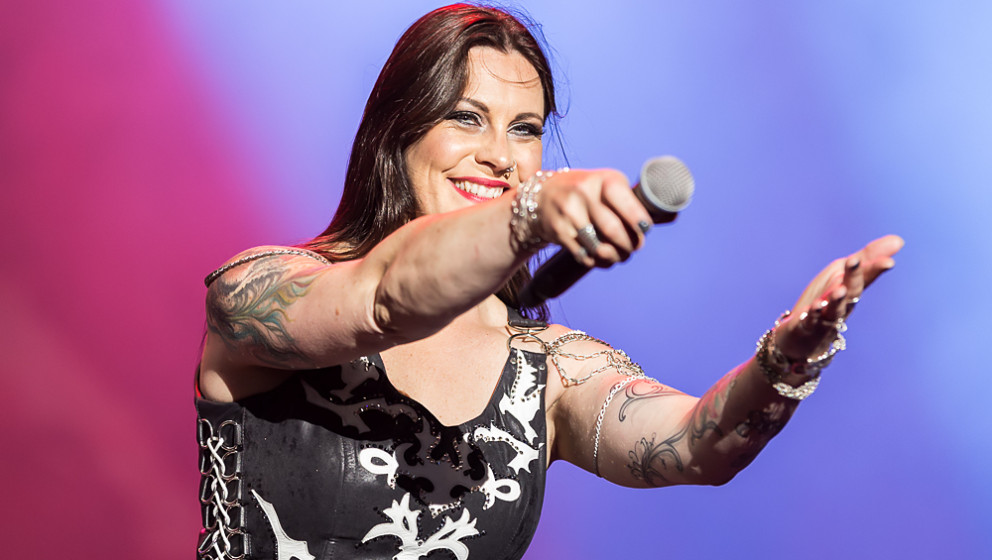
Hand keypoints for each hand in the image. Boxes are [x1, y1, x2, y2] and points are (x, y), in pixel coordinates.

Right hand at [533, 169, 653, 266]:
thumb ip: (630, 199)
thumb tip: (671, 215)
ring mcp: (569, 212)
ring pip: (598, 246)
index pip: (626, 203)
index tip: (645, 231)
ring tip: (617, 256)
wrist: (543, 195)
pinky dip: (595, 261)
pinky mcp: (558, 230)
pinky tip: (599, 258)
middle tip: (633, 249)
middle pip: (614, 230)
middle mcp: (584, 192)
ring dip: (613, 257)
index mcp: (603, 179)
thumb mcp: (607, 184)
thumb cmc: (587, 192)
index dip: (639, 221)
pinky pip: (584, 255)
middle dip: (628, 245)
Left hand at [775, 234, 904, 361]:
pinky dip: (813, 315)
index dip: (875, 268)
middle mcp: (842, 303)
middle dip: (854, 276)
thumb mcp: (844, 274)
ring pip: (834, 309)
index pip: (865, 276)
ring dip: (836, 299)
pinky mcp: (806, 327)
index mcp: (851, 288)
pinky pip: (810, 321)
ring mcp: (825, 317)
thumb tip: (899, 240)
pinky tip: (813, 307)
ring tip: (839, 290)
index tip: (888, 261)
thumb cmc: (827, 300)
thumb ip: (867, 258)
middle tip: (855, 260)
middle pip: (851, 291)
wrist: (804, 336)